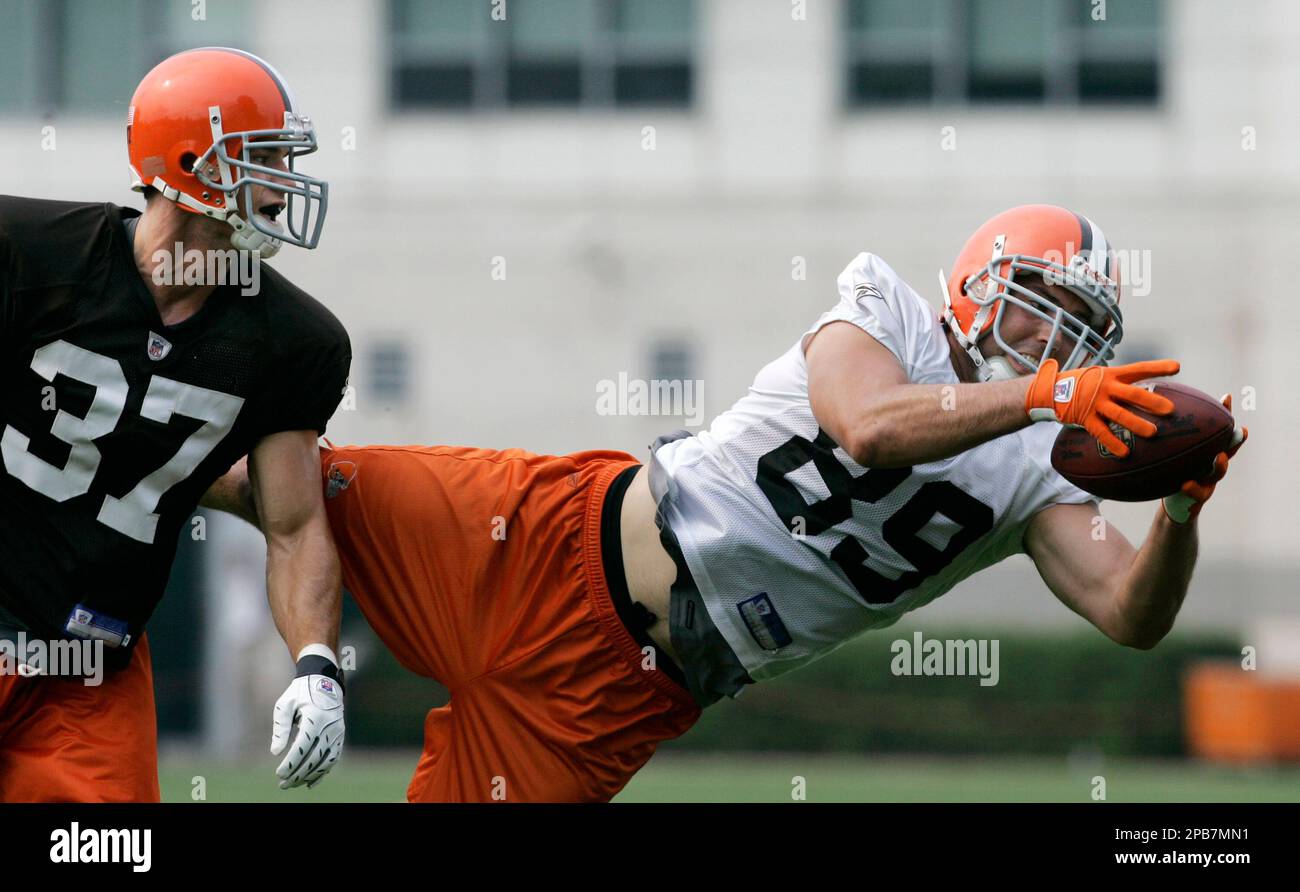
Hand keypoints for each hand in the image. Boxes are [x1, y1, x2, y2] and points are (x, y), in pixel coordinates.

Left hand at [271, 650, 344, 788]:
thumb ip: (280, 728)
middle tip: (282, 784)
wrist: (324, 681)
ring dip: (309, 776)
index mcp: (315, 716)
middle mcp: (330, 726)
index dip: (291, 762)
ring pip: (325, 761)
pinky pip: (333, 759)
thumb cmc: (299, 693)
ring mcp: (337, 733)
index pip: (303, 746)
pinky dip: (322, 772)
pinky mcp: (340, 737)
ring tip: (292, 784)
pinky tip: (309, 782)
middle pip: (314, 757)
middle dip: (298, 773)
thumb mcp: (285, 705)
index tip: (278, 773)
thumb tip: (276, 752)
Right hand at [1025, 357, 1179, 456]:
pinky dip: (1113, 442)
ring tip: (1152, 433)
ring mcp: (1095, 403)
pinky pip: (1101, 432)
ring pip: (1119, 414)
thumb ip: (1121, 383)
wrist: (1050, 390)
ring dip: (1136, 424)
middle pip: (1132, 394)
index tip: (1177, 367)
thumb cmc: (1082, 384)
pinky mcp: (1085, 417)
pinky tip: (1125, 453)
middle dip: (1152, 402)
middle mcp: (1105, 387)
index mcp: (1112, 374)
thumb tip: (1147, 391)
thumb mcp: (1100, 376)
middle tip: (1170, 410)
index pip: (1138, 369)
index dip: (1157, 367)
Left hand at [1163, 393, 1247, 522]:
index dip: (1223, 417)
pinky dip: (1193, 489)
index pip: (1216, 433)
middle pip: (1227, 452)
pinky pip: (1197, 496)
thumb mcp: (1168, 456)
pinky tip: (1186, 484)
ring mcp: (1207, 484)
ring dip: (1220, 465)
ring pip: (1217, 474)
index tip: (1226, 398)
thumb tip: (1146, 407)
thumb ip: (1165, 439)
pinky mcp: (1197, 500)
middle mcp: (1209, 467)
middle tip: (1239, 430)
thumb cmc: (1169, 477)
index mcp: (1204, 454)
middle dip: (1235, 440)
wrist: (1172, 508)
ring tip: (1219, 457)